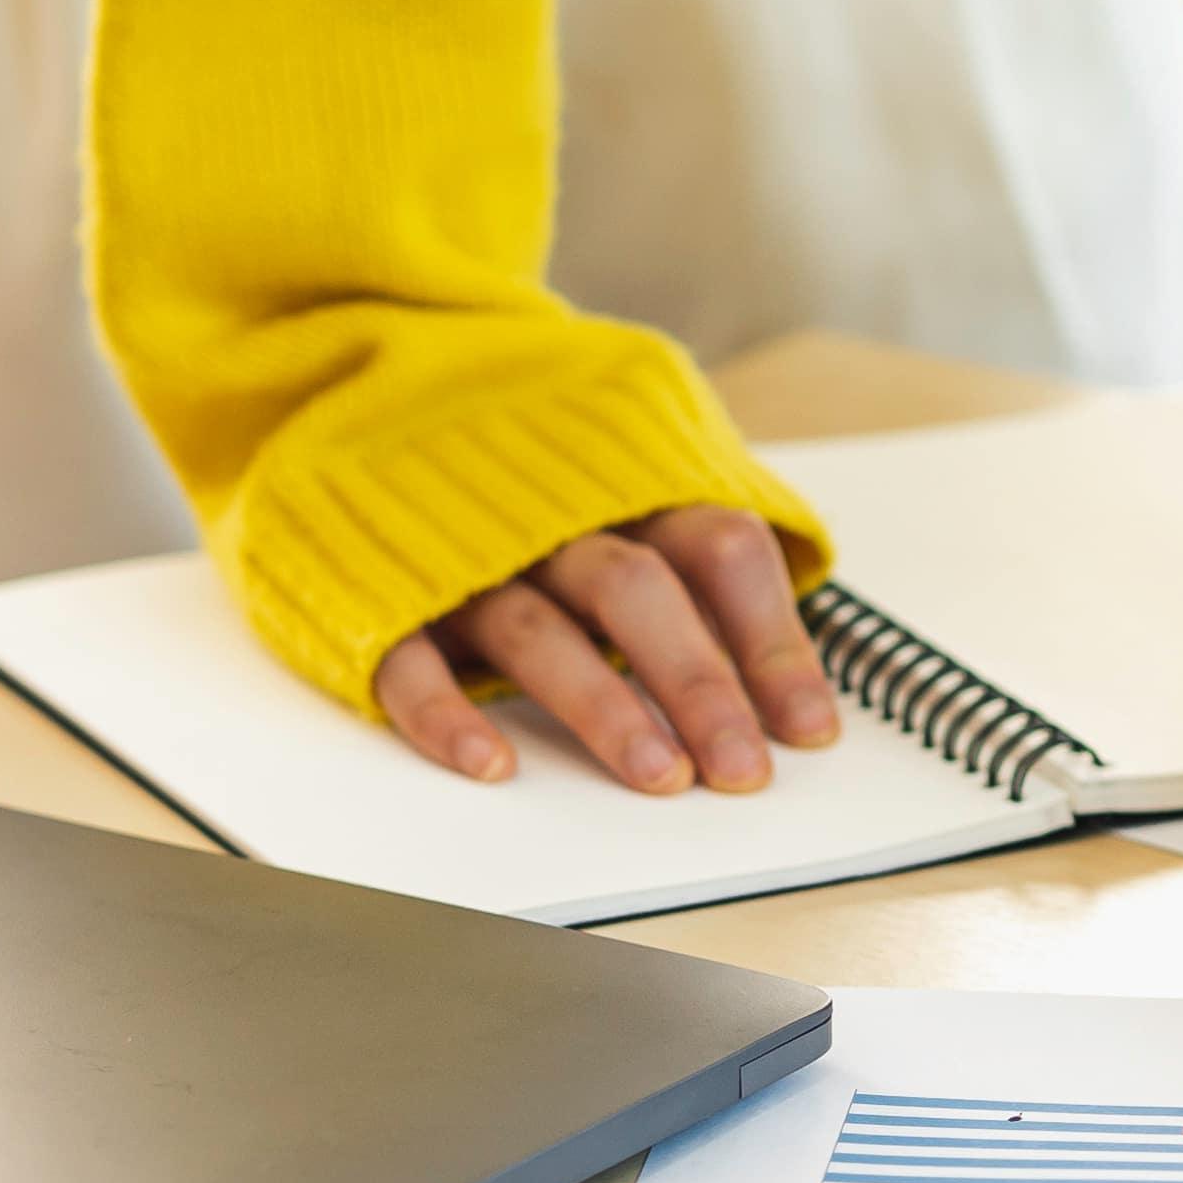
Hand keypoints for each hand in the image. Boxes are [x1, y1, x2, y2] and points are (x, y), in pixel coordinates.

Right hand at [372, 505, 837, 795]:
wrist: (370, 404)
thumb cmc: (534, 484)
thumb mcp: (632, 492)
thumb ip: (705, 566)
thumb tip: (798, 689)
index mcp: (626, 485)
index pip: (720, 550)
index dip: (773, 641)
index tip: (812, 730)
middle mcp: (552, 517)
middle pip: (638, 590)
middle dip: (699, 683)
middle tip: (742, 770)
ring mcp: (466, 555)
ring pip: (540, 628)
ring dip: (605, 706)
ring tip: (660, 777)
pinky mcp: (387, 595)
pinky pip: (411, 655)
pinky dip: (447, 712)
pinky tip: (492, 765)